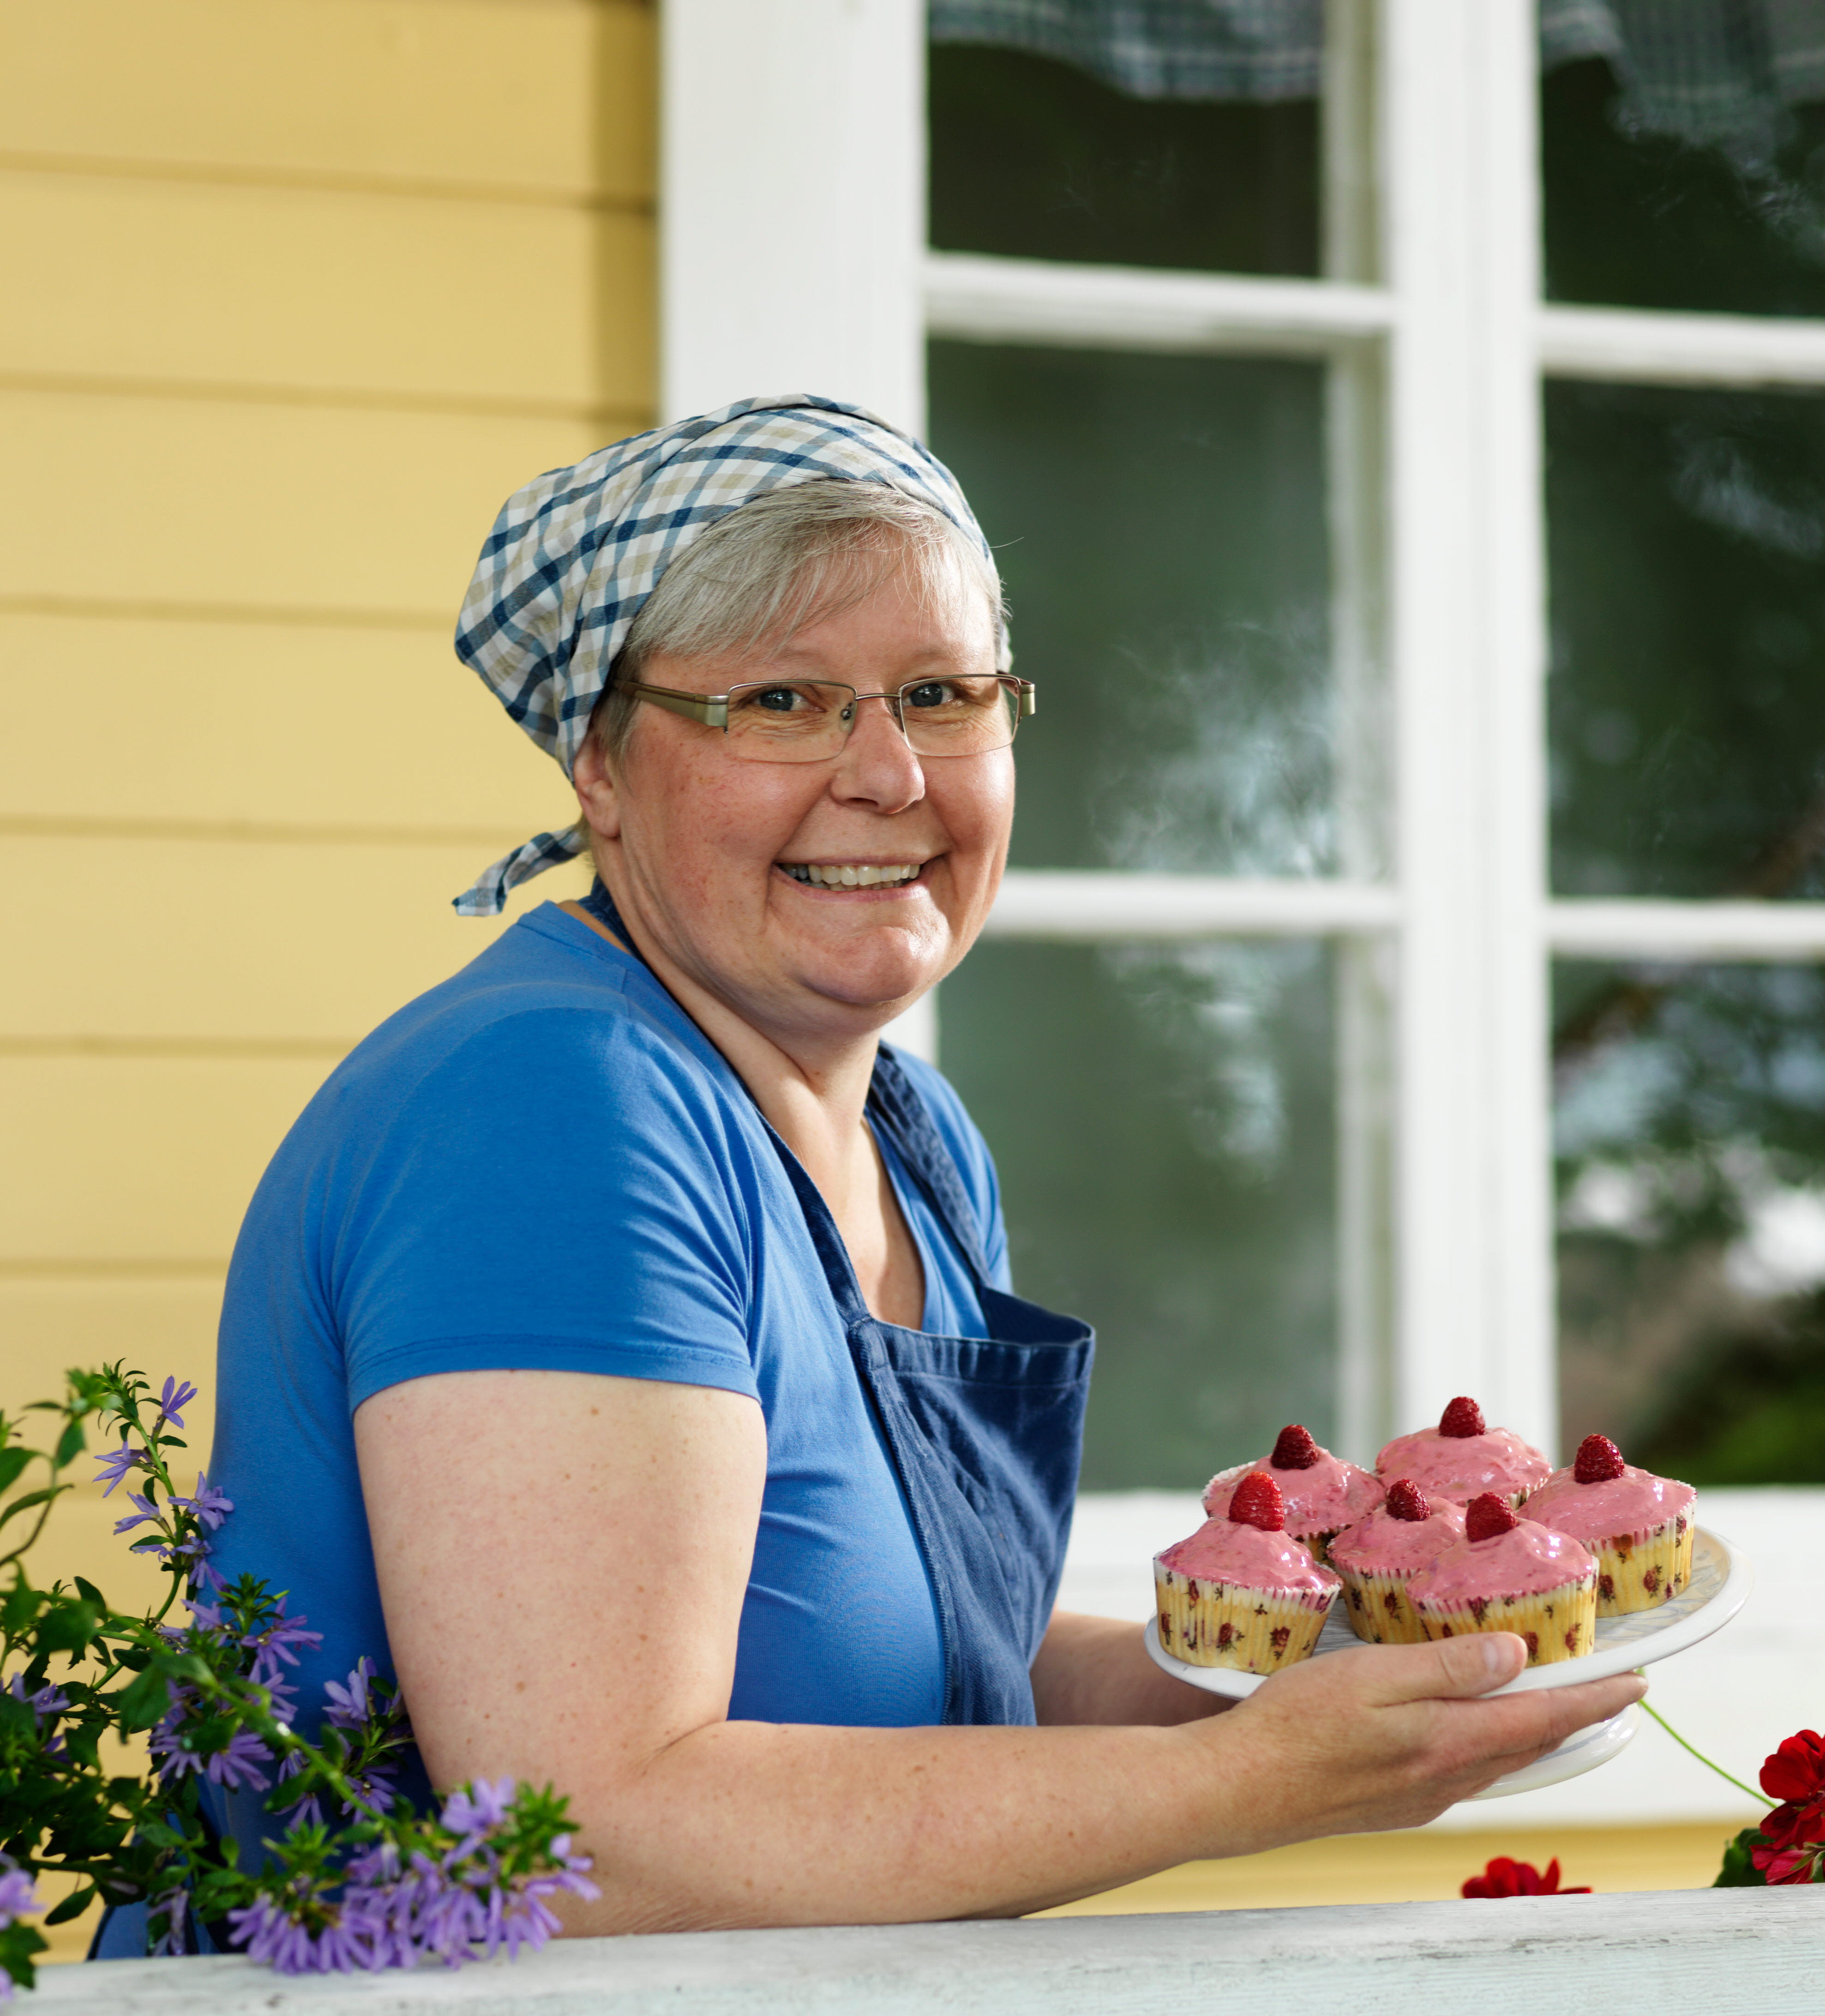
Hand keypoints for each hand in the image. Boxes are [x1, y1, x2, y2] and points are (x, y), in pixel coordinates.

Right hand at [1183, 1633, 1645, 1852]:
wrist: (1241, 1789)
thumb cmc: (1297, 1723)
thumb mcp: (1373, 1676)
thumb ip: (1448, 1666)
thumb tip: (1517, 1655)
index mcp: (1450, 1743)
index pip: (1543, 1719)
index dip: (1593, 1700)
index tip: (1638, 1684)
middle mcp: (1447, 1779)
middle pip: (1529, 1745)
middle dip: (1572, 1717)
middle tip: (1604, 1689)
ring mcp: (1420, 1798)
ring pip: (1497, 1762)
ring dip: (1531, 1733)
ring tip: (1548, 1704)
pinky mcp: (1394, 1804)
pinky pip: (1463, 1774)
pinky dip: (1489, 1747)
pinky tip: (1471, 1734)